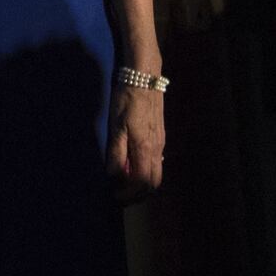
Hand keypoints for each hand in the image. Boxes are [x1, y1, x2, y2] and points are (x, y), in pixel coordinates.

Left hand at [106, 85, 165, 202]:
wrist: (143, 79)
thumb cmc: (126, 101)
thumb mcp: (116, 126)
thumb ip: (116, 152)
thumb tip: (114, 176)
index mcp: (146, 149)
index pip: (142, 183)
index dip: (129, 194)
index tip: (114, 196)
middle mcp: (157, 150)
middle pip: (153, 183)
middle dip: (138, 194)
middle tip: (120, 195)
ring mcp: (161, 143)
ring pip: (157, 173)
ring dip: (143, 184)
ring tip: (125, 184)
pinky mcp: (160, 137)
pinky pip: (157, 162)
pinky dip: (146, 172)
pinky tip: (133, 166)